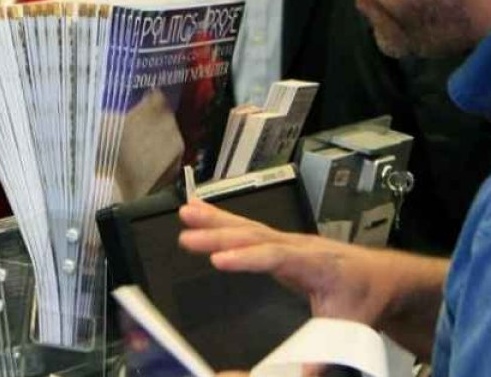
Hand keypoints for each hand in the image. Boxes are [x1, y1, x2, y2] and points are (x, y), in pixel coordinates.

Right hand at [177, 200, 445, 345]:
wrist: (383, 277)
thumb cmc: (365, 300)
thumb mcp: (350, 329)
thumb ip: (325, 352)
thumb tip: (301, 375)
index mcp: (317, 265)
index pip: (278, 258)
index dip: (247, 259)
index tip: (218, 261)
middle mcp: (299, 246)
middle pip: (255, 237)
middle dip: (220, 237)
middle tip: (187, 238)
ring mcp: (288, 240)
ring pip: (248, 227)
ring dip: (214, 221)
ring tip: (185, 213)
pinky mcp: (279, 240)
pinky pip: (247, 226)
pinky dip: (220, 216)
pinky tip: (199, 207)